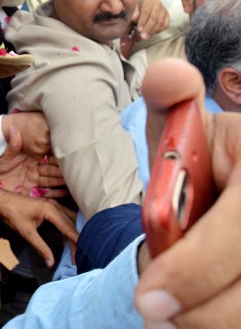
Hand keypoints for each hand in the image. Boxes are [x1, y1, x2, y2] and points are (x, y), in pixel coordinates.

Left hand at [0, 116, 66, 197]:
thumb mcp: (5, 152)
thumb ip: (13, 143)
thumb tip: (12, 129)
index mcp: (32, 159)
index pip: (47, 159)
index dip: (57, 159)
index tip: (67, 158)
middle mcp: (35, 170)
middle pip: (52, 171)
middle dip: (63, 172)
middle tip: (75, 172)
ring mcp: (33, 181)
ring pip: (51, 181)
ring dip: (61, 182)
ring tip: (74, 182)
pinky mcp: (30, 191)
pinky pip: (44, 193)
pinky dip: (54, 193)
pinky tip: (65, 192)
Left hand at [0, 189, 77, 266]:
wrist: (2, 200)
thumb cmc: (13, 214)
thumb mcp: (26, 232)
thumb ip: (40, 247)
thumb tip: (50, 262)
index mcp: (51, 210)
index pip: (68, 228)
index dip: (76, 242)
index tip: (83, 254)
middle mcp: (54, 206)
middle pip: (70, 225)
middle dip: (76, 240)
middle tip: (79, 256)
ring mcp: (52, 205)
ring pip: (68, 221)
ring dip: (72, 234)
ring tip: (77, 250)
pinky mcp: (49, 207)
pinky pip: (63, 218)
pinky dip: (67, 229)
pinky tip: (67, 240)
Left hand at [132, 0, 168, 40]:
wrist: (143, 10)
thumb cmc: (136, 11)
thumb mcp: (132, 11)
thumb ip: (132, 15)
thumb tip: (134, 18)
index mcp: (147, 0)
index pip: (146, 11)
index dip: (143, 21)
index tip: (139, 29)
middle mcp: (157, 3)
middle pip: (154, 17)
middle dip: (148, 28)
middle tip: (143, 36)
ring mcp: (163, 9)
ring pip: (160, 22)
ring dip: (153, 31)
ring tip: (146, 37)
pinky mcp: (167, 16)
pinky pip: (165, 24)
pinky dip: (159, 30)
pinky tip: (152, 33)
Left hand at [135, 59, 240, 326]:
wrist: (220, 185)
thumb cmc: (194, 157)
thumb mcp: (176, 124)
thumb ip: (166, 96)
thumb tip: (170, 76)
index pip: (239, 230)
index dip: (195, 267)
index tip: (147, 296)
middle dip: (199, 309)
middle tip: (152, 314)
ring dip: (211, 322)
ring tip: (172, 319)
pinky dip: (226, 320)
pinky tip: (197, 316)